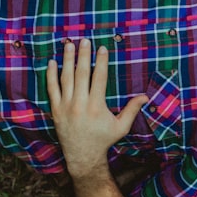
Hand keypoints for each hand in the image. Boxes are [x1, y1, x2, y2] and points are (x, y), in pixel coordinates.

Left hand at [46, 39, 146, 177]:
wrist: (82, 156)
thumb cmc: (104, 140)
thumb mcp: (121, 127)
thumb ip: (132, 109)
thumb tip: (146, 96)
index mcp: (97, 106)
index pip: (99, 78)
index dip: (101, 61)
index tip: (102, 48)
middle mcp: (80, 104)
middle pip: (81, 74)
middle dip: (83, 55)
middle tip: (84, 40)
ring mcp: (66, 107)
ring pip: (66, 78)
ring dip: (68, 60)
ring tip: (69, 45)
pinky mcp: (56, 110)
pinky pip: (52, 89)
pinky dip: (51, 75)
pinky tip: (52, 62)